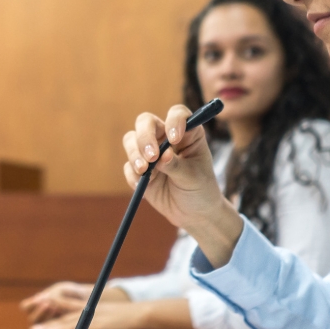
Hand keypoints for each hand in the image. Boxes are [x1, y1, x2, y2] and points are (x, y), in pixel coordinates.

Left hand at [29, 298, 194, 328]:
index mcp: (92, 309)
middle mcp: (90, 311)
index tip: (41, 323)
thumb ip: (99, 323)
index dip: (55, 317)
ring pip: (69, 322)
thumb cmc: (129, 317)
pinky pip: (80, 328)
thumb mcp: (111, 317)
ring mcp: (94, 317)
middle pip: (66, 316)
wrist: (142, 313)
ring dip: (53, 326)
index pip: (70, 313)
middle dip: (49, 322)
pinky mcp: (100, 324)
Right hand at [123, 106, 242, 266]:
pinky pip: (129, 167)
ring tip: (145, 171)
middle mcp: (166, 138)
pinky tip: (144, 187)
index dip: (174, 121)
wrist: (194, 214)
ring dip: (135, 154)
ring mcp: (151, 152)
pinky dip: (133, 175)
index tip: (175, 138)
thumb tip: (161, 156)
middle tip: (152, 156)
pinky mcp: (140, 169)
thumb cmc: (201, 190)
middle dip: (145, 137)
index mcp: (187, 133)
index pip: (177, 114)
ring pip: (131, 140)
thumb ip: (176, 165)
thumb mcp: (193, 177)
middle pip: (146, 122)